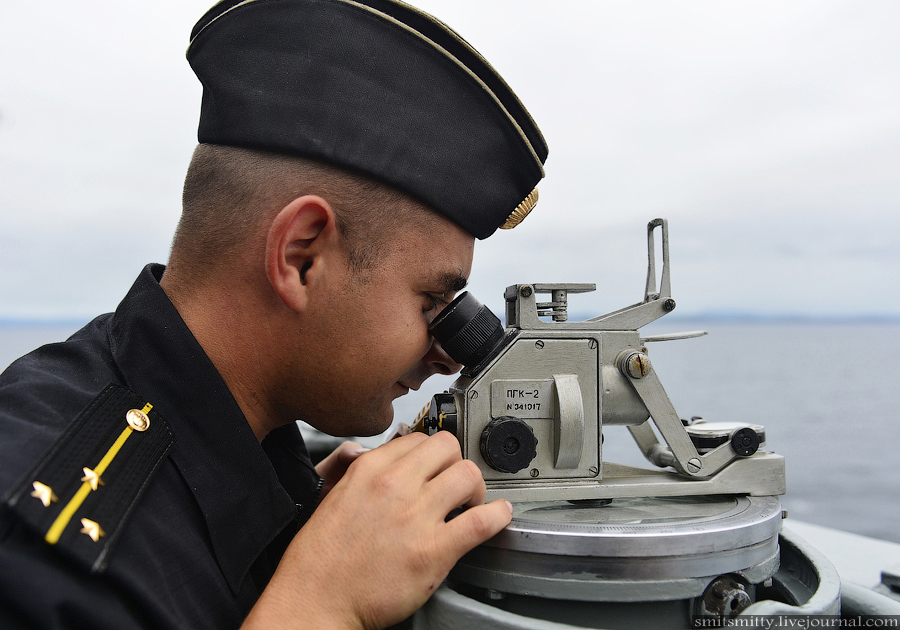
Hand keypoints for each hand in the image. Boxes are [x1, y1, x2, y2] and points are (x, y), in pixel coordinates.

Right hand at [241, 431, 512, 629]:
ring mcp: (416, 516)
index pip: (418, 439)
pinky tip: (498, 517)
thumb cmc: (320, 559)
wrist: (315, 600)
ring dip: (476, 489)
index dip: (432, 454)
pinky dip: (498, 516)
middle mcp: (395, 485)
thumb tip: (379, 457)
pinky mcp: (433, 551)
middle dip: (456, 463)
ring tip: (471, 503)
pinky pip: (482, 521)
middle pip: (448, 448)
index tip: (436, 467)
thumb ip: (358, 471)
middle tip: (455, 484)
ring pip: (469, 476)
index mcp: (370, 469)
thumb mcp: (331, 495)